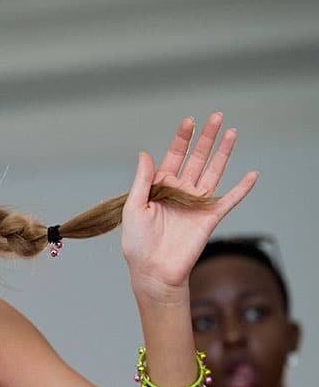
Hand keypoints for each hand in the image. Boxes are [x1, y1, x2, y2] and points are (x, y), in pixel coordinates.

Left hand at [120, 113, 256, 301]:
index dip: (182, 139)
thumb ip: (142, 180)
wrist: (153, 270)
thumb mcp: (133, 206)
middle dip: (205, 138)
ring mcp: (196, 203)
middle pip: (197, 159)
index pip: (173, 156)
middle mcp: (180, 191)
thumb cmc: (137, 242)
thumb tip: (145, 154)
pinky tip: (252, 175)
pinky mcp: (209, 217)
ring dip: (223, 153)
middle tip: (216, 116)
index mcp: (160, 186)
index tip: (189, 121)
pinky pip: (229, 200)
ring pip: (213, 172)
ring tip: (231, 132)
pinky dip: (241, 189)